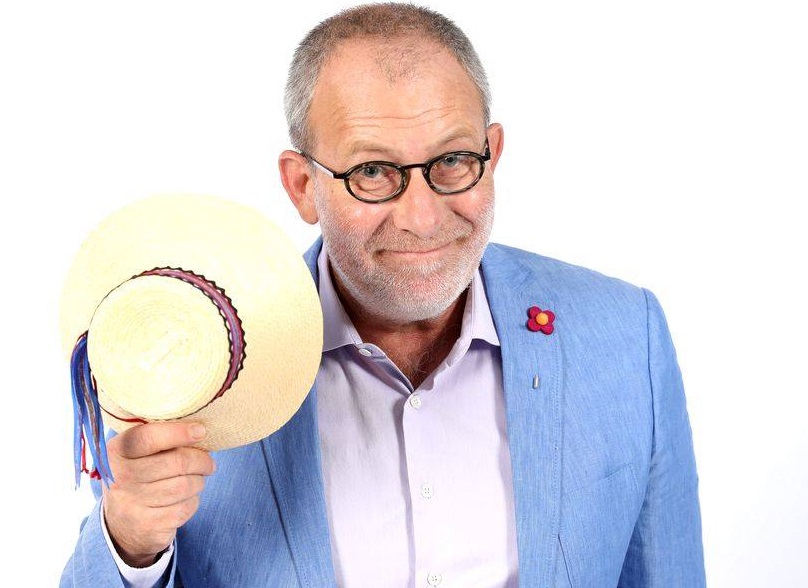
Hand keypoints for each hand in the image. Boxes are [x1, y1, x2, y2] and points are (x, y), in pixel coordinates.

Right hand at [102, 422, 215, 566]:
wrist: (121, 525)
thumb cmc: (138, 477)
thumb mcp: (136, 454)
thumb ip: (159, 438)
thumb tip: (198, 431)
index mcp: (116, 452)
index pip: (148, 438)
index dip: (178, 432)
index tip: (200, 431)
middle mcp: (120, 478)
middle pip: (176, 462)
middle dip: (201, 461)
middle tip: (209, 463)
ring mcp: (132, 504)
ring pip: (185, 485)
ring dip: (198, 481)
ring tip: (197, 480)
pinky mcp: (148, 526)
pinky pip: (185, 507)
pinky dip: (193, 501)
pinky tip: (186, 499)